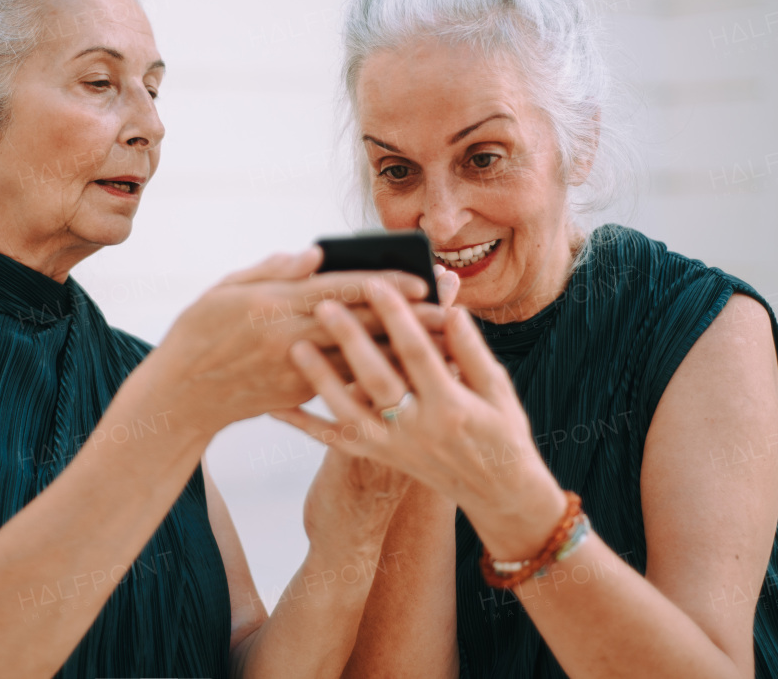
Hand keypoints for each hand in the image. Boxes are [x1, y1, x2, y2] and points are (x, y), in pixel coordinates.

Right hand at [145, 249, 436, 435]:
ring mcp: (297, 373)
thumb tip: (315, 254)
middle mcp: (291, 341)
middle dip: (410, 320)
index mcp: (273, 306)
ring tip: (443, 345)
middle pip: (363, 327)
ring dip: (404, 352)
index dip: (385, 286)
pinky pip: (347, 383)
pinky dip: (379, 376)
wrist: (181, 396)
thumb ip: (274, 270)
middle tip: (453, 312)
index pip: (341, 291)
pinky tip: (408, 373)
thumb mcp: (227, 288)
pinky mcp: (299, 395)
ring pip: (364, 360)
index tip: (423, 281)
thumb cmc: (201, 332)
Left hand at [273, 279, 566, 561]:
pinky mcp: (378, 457)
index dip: (397, 317)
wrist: (496, 493)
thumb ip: (471, 350)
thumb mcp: (498, 389)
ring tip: (296, 345)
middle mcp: (419, 429)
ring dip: (321, 379)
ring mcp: (394, 446)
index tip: (377, 283)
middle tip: (325, 305)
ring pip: (349, 412)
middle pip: (378, 379)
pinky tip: (277, 404)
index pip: (419, 353)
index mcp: (452, 406)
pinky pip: (334, 441)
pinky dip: (304, 423)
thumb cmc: (501, 430)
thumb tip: (450, 309)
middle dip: (351, 341)